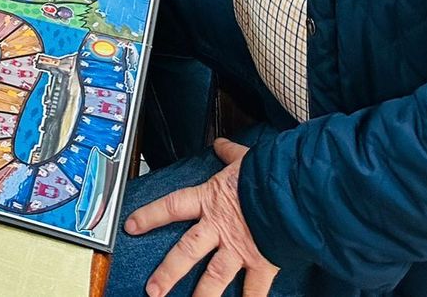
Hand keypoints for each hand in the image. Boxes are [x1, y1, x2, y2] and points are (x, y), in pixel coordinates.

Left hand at [124, 139, 279, 296]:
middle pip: (186, 252)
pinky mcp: (262, 262)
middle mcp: (220, 228)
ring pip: (214, 277)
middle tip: (153, 290)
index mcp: (211, 200)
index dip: (150, 217)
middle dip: (168, 273)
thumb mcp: (244, 158)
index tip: (131, 227)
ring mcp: (239, 248)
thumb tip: (221, 144)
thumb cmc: (269, 173)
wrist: (295, 191)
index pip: (172, 207)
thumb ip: (229, 154)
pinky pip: (253, 290)